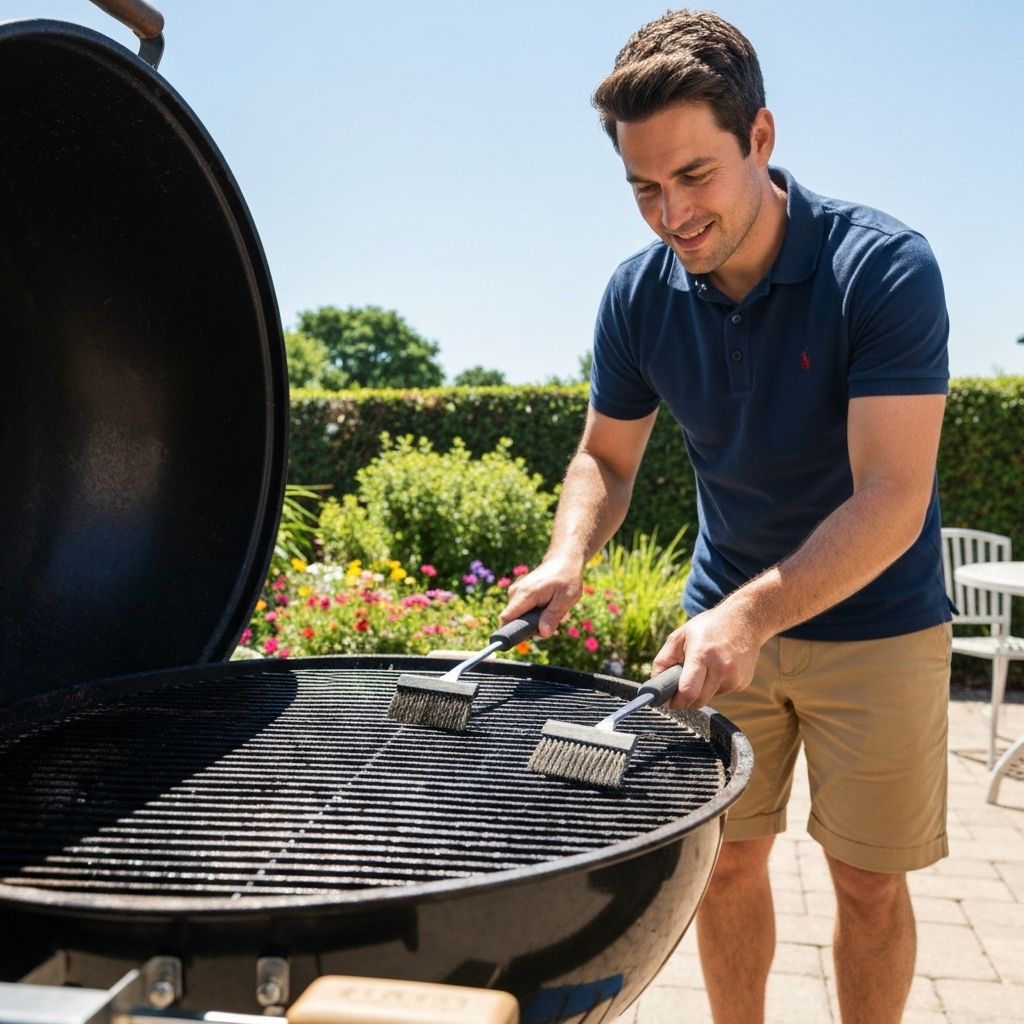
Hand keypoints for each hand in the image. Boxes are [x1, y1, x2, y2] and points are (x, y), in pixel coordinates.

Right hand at [499, 557, 583, 637]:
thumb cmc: (567, 578)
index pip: (506, 618)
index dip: (510, 632)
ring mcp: (516, 591)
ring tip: (551, 611)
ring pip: (518, 616)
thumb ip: (552, 616)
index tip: (525, 639)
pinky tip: (546, 607)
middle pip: (513, 620)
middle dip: (530, 628)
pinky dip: (533, 613)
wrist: (563, 561)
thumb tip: (543, 633)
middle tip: (550, 624)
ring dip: (533, 621)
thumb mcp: (566, 598)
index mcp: (526, 594)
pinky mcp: (519, 592)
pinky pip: (521, 610)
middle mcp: (516, 592)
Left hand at [650, 602, 765, 709]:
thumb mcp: (680, 636)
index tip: (667, 702)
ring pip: (708, 698)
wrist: (745, 620)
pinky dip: (713, 687)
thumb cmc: (708, 626)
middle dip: (684, 701)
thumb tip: (655, 684)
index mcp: (702, 654)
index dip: (675, 702)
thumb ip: (663, 660)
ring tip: (699, 672)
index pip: (688, 691)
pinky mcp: (742, 682)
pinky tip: (716, 669)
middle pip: (697, 700)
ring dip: (699, 693)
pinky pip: (720, 692)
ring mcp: (734, 677)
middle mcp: (721, 667)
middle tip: (677, 692)